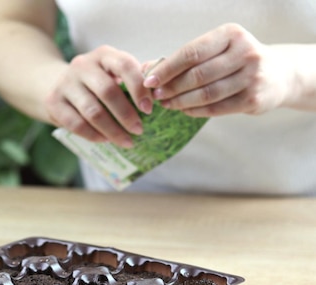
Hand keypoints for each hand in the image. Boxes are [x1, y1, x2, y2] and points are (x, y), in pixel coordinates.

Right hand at [45, 45, 154, 146]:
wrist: (54, 83)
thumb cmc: (95, 81)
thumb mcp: (113, 73)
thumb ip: (135, 78)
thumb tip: (160, 90)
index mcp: (103, 54)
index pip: (124, 65)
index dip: (138, 88)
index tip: (149, 109)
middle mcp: (82, 65)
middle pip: (107, 92)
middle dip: (126, 115)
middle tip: (139, 130)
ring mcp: (65, 83)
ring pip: (92, 111)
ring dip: (112, 130)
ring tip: (126, 142)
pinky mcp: (53, 101)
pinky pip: (76, 124)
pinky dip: (94, 135)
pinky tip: (105, 140)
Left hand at [143, 23, 291, 116]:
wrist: (279, 74)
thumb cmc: (235, 61)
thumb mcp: (214, 50)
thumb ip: (181, 59)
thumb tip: (144, 69)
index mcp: (231, 35)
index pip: (191, 53)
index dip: (167, 69)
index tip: (148, 81)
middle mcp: (245, 52)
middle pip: (197, 75)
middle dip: (171, 88)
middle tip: (156, 96)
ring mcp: (252, 76)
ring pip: (206, 94)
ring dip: (181, 102)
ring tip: (167, 104)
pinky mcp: (254, 98)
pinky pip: (216, 108)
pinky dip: (195, 111)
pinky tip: (184, 110)